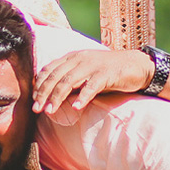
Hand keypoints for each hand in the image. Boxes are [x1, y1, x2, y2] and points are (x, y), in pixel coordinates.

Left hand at [33, 48, 154, 115]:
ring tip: (50, 111)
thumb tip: (51, 97)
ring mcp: (93, 65)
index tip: (33, 100)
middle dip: (44, 93)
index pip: (49, 69)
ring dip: (57, 97)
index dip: (39, 85)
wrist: (136, 65)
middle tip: (36, 109)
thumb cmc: (107, 73)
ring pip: (69, 81)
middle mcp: (80, 59)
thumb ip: (70, 81)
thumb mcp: (85, 74)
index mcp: (72, 57)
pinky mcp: (107, 74)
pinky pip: (91, 86)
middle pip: (56, 76)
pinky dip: (82, 97)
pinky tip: (76, 107)